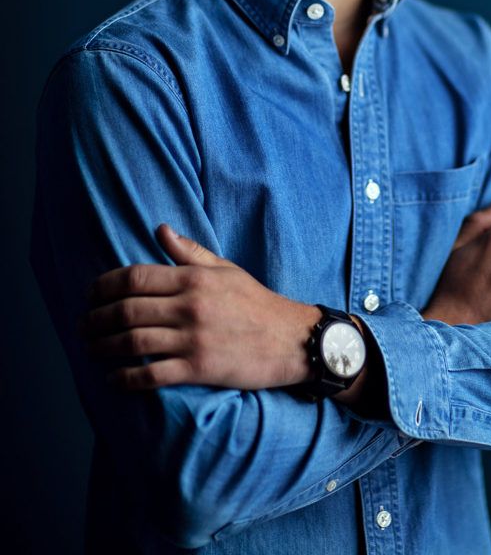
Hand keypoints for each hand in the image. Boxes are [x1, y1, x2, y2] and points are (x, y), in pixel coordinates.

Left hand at [79, 225, 320, 391]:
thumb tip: (160, 230)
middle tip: (83, 325)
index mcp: (193, 278)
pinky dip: (126, 378)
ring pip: (133, 342)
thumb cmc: (255, 302)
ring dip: (104, 346)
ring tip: (91, 348)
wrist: (290, 339)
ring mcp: (193, 339)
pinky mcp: (198, 368)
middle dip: (96, 318)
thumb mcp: (225, 269)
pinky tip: (114, 379)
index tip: (90, 294)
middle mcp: (189, 306)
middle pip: (127, 310)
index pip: (135, 277)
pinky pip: (152, 374)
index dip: (105, 285)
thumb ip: (190, 252)